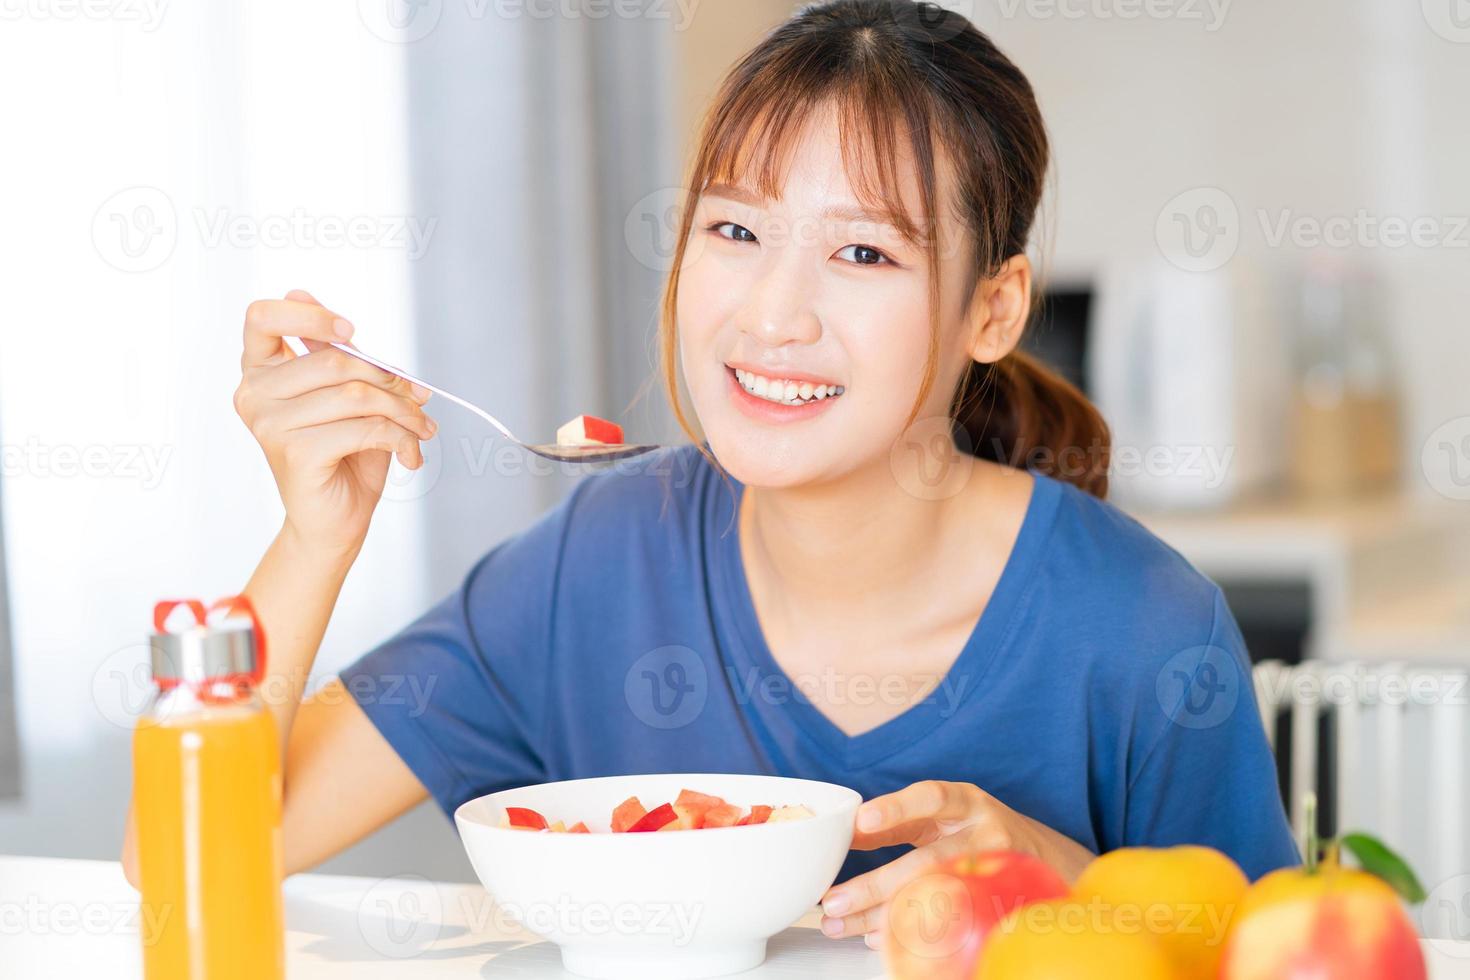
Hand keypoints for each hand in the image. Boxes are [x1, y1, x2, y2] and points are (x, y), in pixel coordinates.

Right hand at [233, 289, 436, 556]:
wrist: (335, 522)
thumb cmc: (344, 455)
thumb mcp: (347, 396)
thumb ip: (341, 357)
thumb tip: (332, 315)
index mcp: (259, 371)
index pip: (262, 317)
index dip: (310, 316)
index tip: (351, 333)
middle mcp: (254, 395)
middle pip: (335, 362)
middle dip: (390, 380)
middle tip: (420, 399)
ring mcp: (269, 425)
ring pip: (356, 395)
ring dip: (404, 412)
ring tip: (422, 429)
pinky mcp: (295, 453)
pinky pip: (364, 428)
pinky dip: (400, 439)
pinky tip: (410, 454)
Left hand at [817, 780, 1093, 948]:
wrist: (1045, 858)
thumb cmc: (977, 831)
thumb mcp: (943, 816)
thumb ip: (899, 825)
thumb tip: (848, 837)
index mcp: (963, 802)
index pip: (929, 798)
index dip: (896, 808)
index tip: (861, 820)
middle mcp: (982, 834)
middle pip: (928, 861)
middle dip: (876, 885)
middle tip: (835, 900)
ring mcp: (993, 873)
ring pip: (935, 900)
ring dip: (883, 917)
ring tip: (842, 925)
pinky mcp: (997, 904)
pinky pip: (950, 924)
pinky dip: (910, 933)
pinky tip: (878, 938)